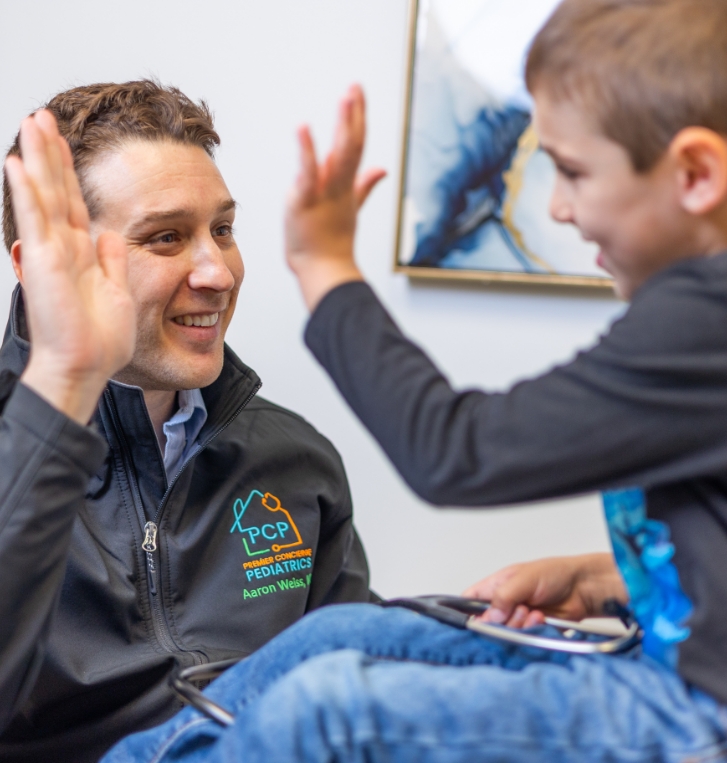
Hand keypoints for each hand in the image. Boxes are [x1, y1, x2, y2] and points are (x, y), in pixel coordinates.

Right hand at [4, 110, 134, 424]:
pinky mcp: (43, 263)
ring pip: (44, 194)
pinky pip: (35, 220)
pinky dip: (26, 191)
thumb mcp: (118, 291)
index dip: (71, 173)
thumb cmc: (101, 339)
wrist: (87, 366)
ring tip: (32, 122)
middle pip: (57, 190)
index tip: (67, 143)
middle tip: (43, 117)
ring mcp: (51, 253)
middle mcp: (64, 247)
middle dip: (51, 152)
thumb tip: (112, 236)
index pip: (76, 203)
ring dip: (37, 158)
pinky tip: (16, 164)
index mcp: (82, 254)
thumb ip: (111, 261)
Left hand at [285, 84, 386, 310]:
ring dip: (344, 124)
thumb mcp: (350, 208)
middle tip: (356, 86)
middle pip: (352, 145)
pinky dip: (307, 150)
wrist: (324, 271)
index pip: (356, 147)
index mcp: (346, 187)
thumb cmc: (332, 245)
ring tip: (347, 96)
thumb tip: (382, 169)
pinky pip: (307, 172)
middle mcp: (339, 186)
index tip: (357, 94)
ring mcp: (324, 193)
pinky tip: (303, 127)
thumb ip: (365, 186)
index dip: (357, 119)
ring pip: (340, 154)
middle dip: (354, 114)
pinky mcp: (304, 202)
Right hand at [462, 553, 627, 627]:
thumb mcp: (525, 578)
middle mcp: (504, 603)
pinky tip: (541, 619)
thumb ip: (504, 595)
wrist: (584, 589)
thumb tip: (491, 615)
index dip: (466, 613)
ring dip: (519, 625)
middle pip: (488, 623)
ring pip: (506, 633)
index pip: (469, 601)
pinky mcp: (532, 631)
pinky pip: (523, 639)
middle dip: (501, 621)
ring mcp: (518, 618)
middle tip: (516, 610)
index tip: (475, 621)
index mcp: (496, 585)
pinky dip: (532, 631)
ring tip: (533, 612)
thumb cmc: (555, 573)